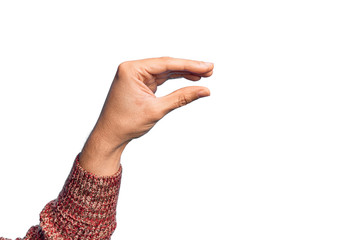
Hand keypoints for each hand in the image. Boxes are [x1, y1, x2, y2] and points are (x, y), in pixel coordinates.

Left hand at [80, 57, 213, 174]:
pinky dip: (174, 81)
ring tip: (203, 75)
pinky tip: (189, 79)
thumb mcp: (156, 109)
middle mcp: (133, 69)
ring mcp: (136, 76)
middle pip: (166, 65)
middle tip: (210, 70)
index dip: (189, 65)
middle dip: (188, 68)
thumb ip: (181, 97)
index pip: (166, 64)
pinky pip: (161, 79)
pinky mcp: (140, 84)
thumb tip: (204, 90)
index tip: (207, 67)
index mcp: (132, 70)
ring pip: (165, 72)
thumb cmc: (126, 123)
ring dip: (183, 73)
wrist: (109, 136)